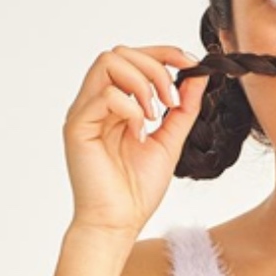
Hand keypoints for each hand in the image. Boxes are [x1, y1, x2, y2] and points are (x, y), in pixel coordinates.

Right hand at [62, 45, 209, 236]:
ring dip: (143, 84)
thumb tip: (198, 76)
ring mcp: (85, 112)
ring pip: (108, 62)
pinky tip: (139, 136)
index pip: (133, 58)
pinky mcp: (77, 126)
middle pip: (120, 52)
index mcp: (116, 104)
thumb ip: (182, 109)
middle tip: (172, 102)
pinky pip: (106, 95)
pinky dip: (131, 110)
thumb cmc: (137, 189)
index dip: (163, 53)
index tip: (191, 63)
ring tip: (155, 117)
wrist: (119, 223)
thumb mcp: (170, 141)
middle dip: (156, 68)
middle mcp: (96, 102)